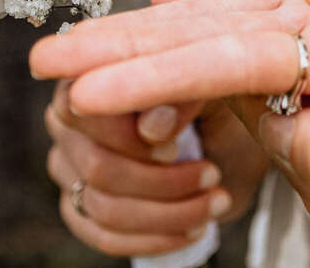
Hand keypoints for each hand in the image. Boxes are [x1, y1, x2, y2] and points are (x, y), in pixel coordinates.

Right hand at [44, 81, 269, 255]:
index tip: (174, 147)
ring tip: (215, 200)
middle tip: (211, 174)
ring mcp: (71, 165)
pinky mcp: (81, 206)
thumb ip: (182, 95)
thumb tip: (154, 123)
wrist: (238, 140)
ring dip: (170, 212)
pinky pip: (103, 235)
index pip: (80, 106)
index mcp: (94, 73)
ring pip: (102, 207)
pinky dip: (157, 237)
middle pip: (98, 166)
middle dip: (163, 181)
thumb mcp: (216, 90)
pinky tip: (195, 226)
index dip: (126, 135)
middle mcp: (72, 119)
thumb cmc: (224, 104)